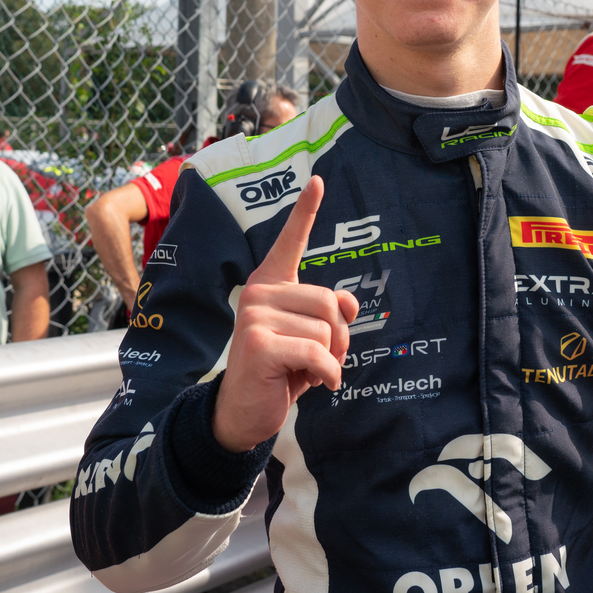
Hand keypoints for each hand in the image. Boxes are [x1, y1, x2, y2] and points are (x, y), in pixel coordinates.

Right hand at [213, 176, 355, 452]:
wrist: (244, 412)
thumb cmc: (281, 370)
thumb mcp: (311, 338)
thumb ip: (329, 315)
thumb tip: (349, 305)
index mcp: (270, 284)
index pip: (290, 242)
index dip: (305, 211)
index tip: (318, 180)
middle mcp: (259, 292)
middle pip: (330, 302)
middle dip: (337, 337)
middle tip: (320, 358)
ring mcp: (255, 315)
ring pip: (327, 331)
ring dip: (329, 359)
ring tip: (304, 371)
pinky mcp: (259, 343)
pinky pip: (318, 353)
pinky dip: (327, 375)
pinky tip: (314, 384)